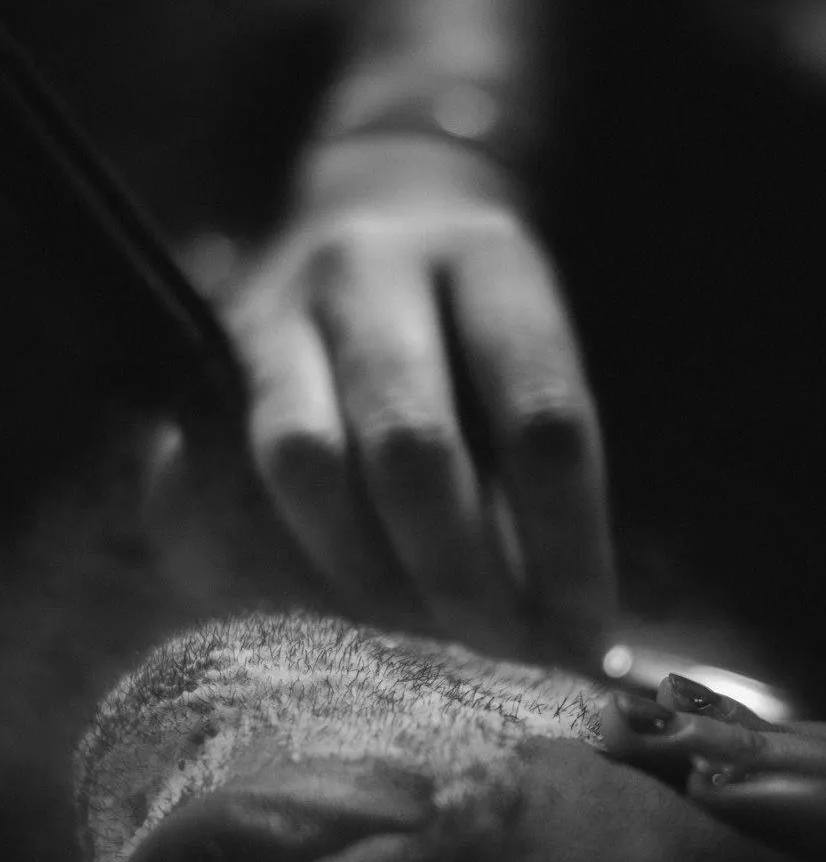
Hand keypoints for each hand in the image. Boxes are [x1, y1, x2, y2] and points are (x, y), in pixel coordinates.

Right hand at [177, 136, 614, 661]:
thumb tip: (568, 638)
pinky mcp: (207, 364)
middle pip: (414, 447)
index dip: (567, 544)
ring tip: (414, 631)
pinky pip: (226, 482)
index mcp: (487, 263)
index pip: (539, 419)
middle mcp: (372, 270)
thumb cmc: (474, 328)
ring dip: (365, 575)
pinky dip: (278, 561)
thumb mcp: (527, 365)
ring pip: (306, 466)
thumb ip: (542, 478)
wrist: (371, 213)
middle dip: (460, 574)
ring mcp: (276, 308)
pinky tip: (328, 609)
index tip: (582, 635)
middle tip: (496, 648)